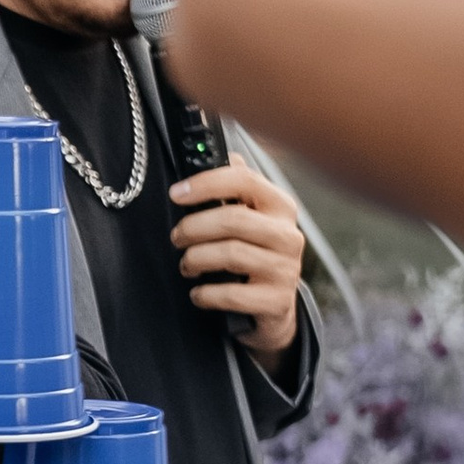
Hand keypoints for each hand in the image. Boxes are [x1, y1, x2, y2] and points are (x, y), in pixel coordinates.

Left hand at [169, 160, 305, 359]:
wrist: (274, 307)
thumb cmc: (254, 255)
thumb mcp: (250, 219)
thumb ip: (237, 190)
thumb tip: (227, 157)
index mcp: (280, 207)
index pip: (244, 181)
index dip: (206, 184)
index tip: (176, 194)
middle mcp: (288, 235)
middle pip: (233, 219)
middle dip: (193, 227)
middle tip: (177, 237)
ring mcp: (286, 269)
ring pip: (230, 254)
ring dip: (195, 259)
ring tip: (186, 265)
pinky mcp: (277, 301)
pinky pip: (232, 293)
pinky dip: (206, 293)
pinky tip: (198, 292)